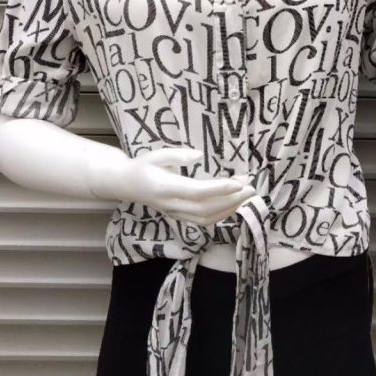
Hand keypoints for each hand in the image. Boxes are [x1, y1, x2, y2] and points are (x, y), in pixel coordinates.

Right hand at [87, 145, 256, 224]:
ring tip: (247, 195)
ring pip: (206, 219)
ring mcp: (174, 214)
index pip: (196, 192)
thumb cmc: (142, 166)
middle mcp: (171, 205)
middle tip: (251, 187)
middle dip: (231, 200)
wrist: (125, 184)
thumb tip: (199, 155)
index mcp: (164, 188)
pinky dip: (222, 215)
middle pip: (206, 208)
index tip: (238, 182)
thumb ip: (177, 156)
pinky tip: (234, 204)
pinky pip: (203, 221)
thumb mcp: (156, 154)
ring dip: (229, 209)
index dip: (218, 189)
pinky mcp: (179, 217)